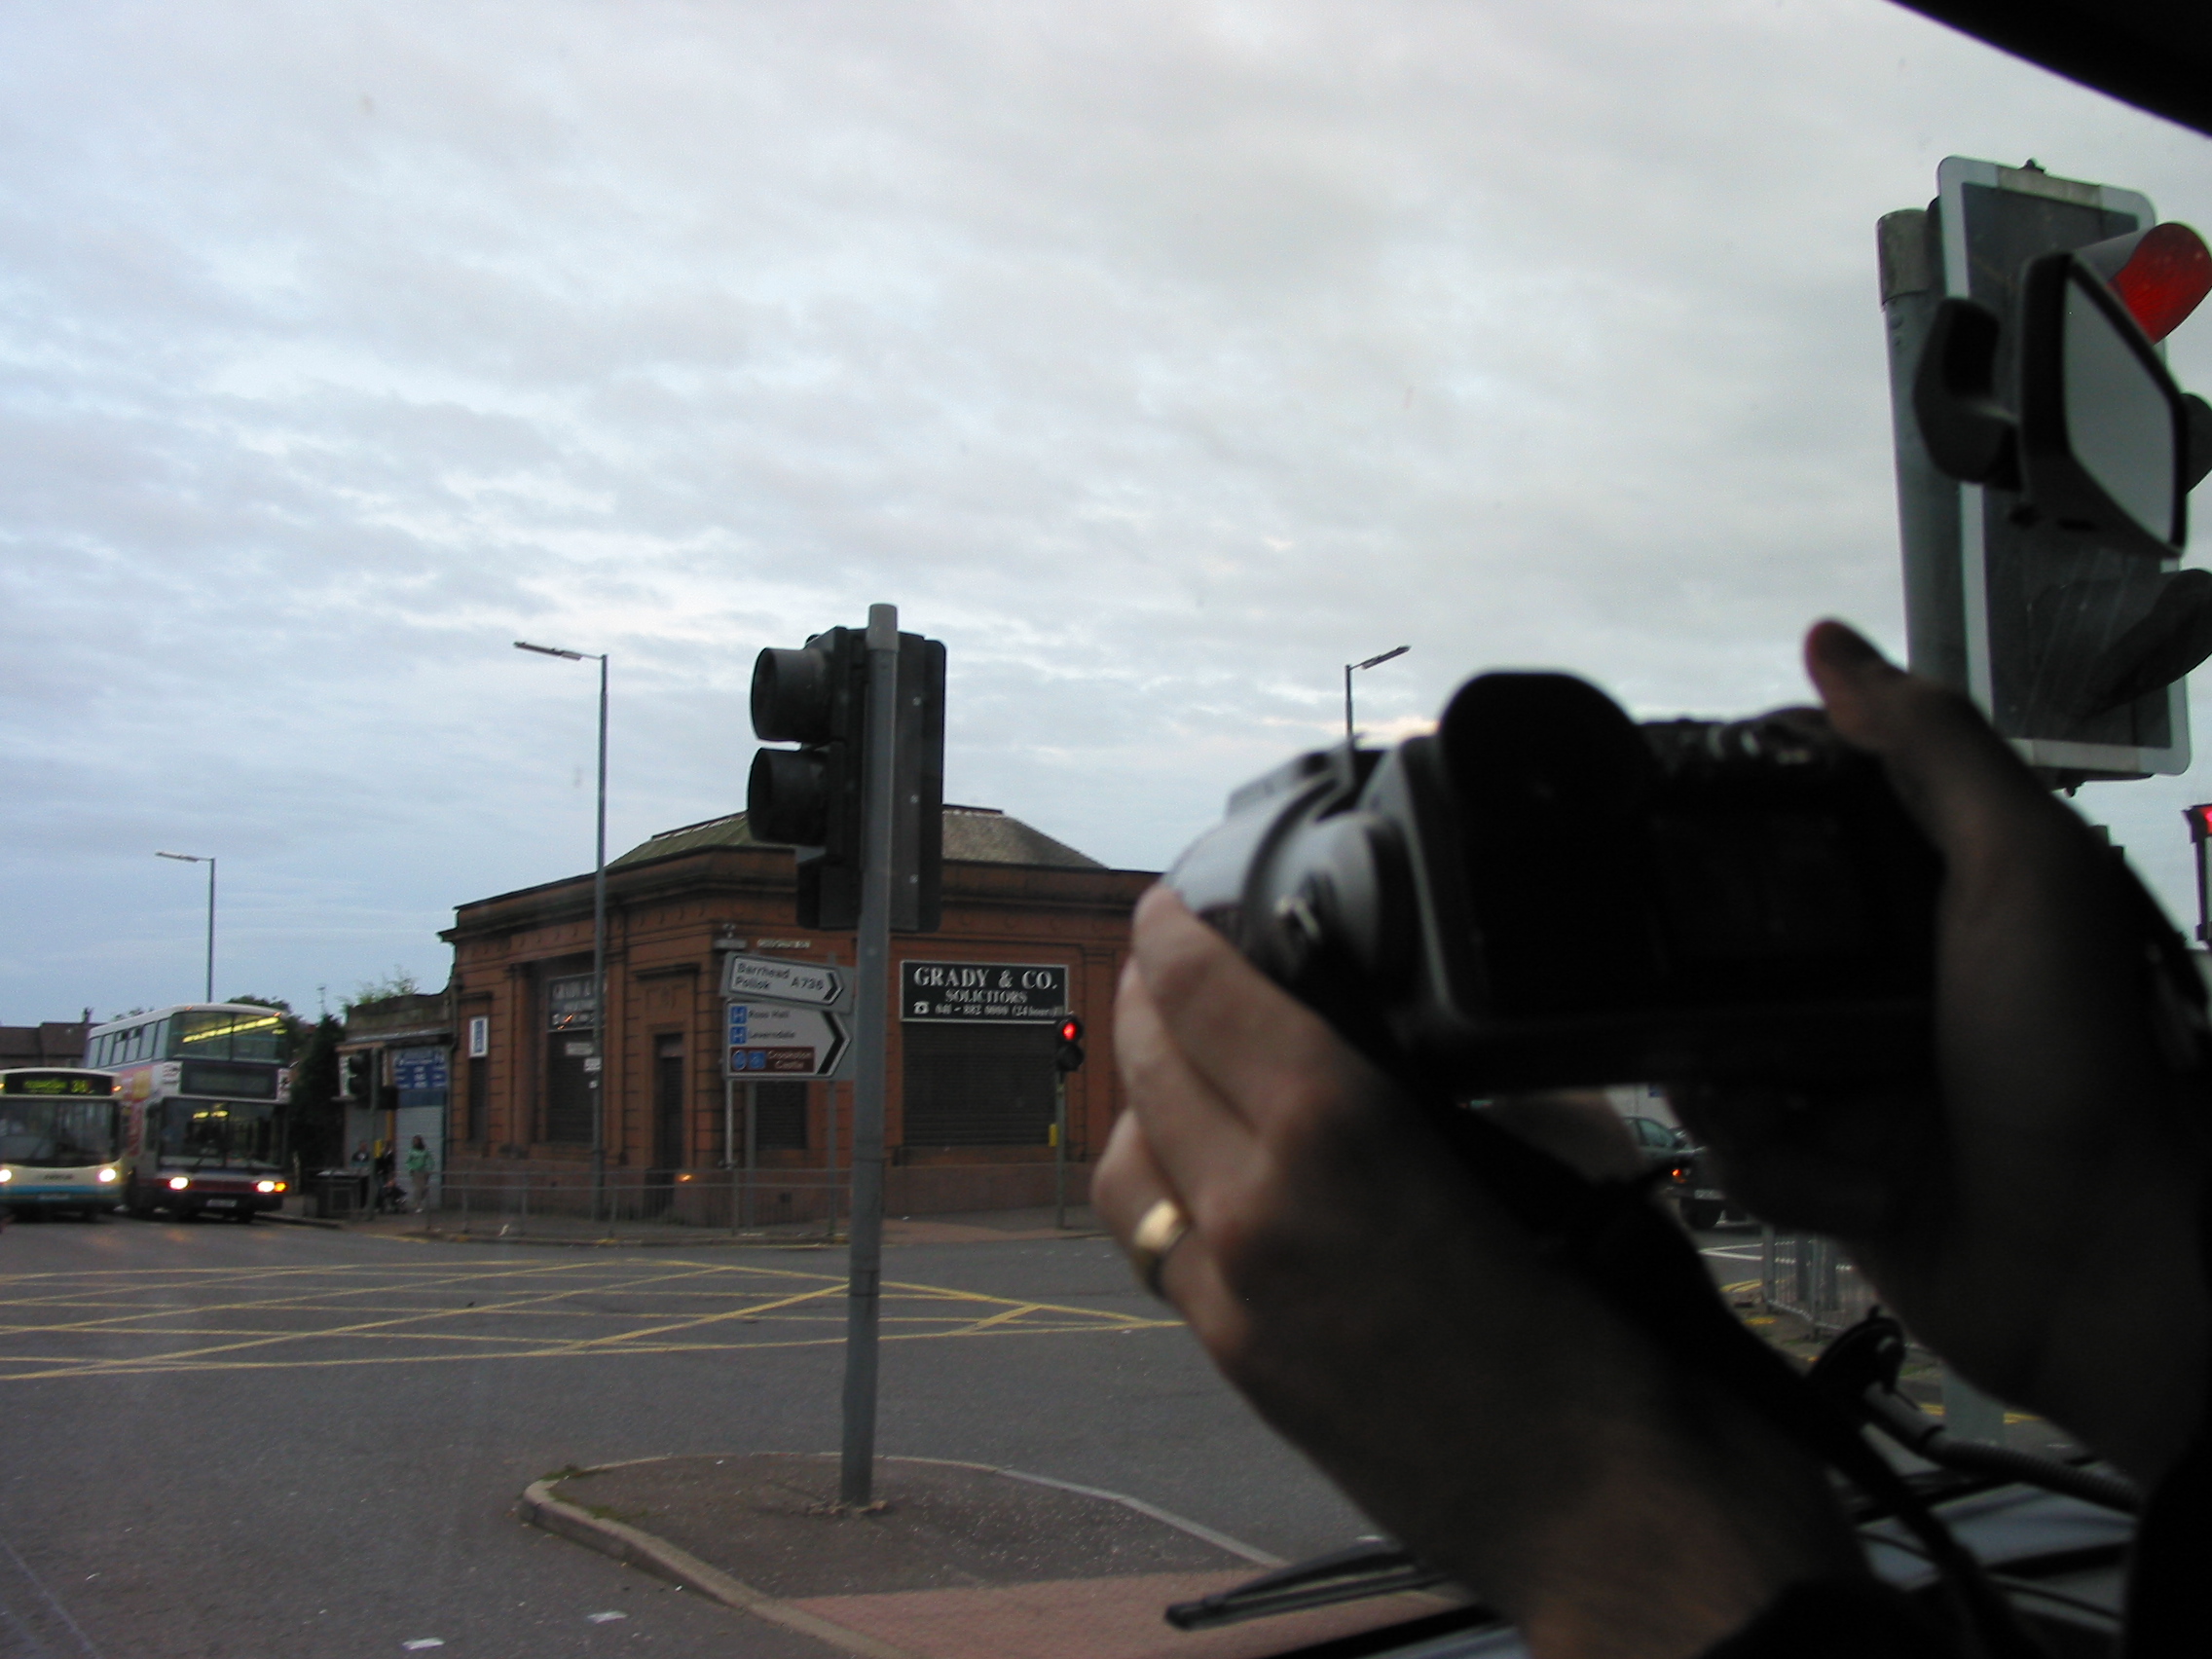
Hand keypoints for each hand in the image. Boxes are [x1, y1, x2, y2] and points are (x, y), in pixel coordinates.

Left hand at [1097, 887, 1859, 1658]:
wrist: (1613, 1514)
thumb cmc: (1619, 1333)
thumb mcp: (1561, 1148)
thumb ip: (1463, 1067)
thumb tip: (1411, 1013)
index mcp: (1334, 1132)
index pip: (1204, 993)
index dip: (1174, 931)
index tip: (1170, 901)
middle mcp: (1256, 1209)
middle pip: (1149, 1062)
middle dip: (1150, 994)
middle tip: (1168, 957)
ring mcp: (1233, 1298)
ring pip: (1127, 1163)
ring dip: (1138, 1096)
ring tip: (1174, 1058)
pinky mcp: (1239, 1365)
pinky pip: (1158, 1249)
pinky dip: (1161, 1188)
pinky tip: (1204, 1171)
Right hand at [1676, 622, 2209, 1481]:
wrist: (2100, 1270)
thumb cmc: (2080, 1062)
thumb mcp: (2022, 873)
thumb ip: (1933, 750)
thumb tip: (1831, 644)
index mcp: (1938, 890)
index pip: (1806, 817)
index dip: (1739, 810)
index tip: (1678, 815)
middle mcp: (1887, 973)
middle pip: (1734, 933)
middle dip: (1704, 969)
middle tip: (1702, 988)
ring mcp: (1853, 1071)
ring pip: (1717, 1041)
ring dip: (1739, 1083)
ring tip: (1793, 1109)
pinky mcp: (1827, 1163)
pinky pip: (1741, 1141)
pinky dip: (1782, 1166)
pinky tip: (1853, 1185)